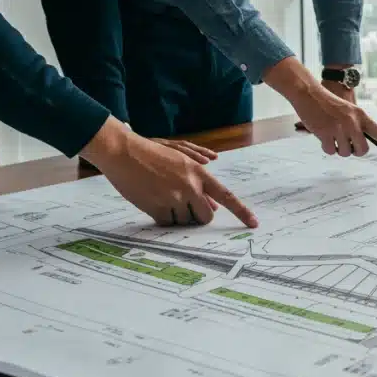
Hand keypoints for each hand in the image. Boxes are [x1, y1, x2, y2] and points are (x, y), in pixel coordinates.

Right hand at [81, 119, 258, 227]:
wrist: (123, 152)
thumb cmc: (152, 155)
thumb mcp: (180, 163)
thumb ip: (199, 183)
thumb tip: (213, 207)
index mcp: (198, 173)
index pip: (226, 196)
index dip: (242, 212)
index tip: (254, 224)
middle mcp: (190, 187)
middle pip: (206, 217)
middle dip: (198, 217)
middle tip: (185, 207)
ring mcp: (174, 198)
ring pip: (185, 221)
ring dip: (176, 215)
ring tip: (161, 196)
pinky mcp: (157, 208)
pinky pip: (167, 223)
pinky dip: (162, 217)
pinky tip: (153, 201)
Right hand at [265, 58, 376, 157]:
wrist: (309, 93)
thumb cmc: (328, 104)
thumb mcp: (348, 110)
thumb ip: (356, 125)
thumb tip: (361, 146)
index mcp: (360, 115)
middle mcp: (352, 122)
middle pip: (362, 150)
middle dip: (356, 151)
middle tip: (348, 145)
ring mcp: (339, 129)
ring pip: (345, 152)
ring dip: (338, 149)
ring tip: (332, 136)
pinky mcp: (325, 133)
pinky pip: (331, 151)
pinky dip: (327, 147)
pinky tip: (323, 136)